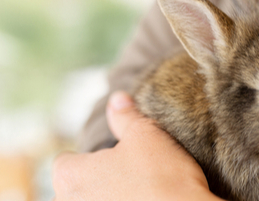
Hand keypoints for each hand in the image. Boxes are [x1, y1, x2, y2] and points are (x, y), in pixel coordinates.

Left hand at [52, 91, 223, 200]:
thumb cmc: (162, 177)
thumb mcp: (145, 135)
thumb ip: (125, 116)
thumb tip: (117, 99)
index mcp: (70, 176)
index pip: (65, 162)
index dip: (87, 157)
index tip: (109, 158)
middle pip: (73, 187)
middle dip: (94, 179)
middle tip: (123, 175)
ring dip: (104, 196)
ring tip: (132, 192)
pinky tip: (140, 200)